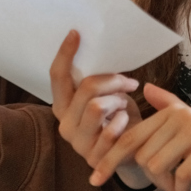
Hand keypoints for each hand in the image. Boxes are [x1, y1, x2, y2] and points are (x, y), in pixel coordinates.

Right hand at [50, 30, 141, 170]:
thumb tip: (99, 48)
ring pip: (96, 106)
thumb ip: (95, 80)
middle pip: (85, 88)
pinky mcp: (95, 157)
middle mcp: (64, 123)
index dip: (65, 53)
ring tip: (125, 103)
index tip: (76, 33)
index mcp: (61, 105)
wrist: (133, 152)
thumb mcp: (104, 96)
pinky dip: (124, 120)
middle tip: (128, 81)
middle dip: (112, 79)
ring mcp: (78, 143)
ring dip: (118, 100)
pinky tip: (127, 121)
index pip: (57, 75)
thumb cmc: (117, 118)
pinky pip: (111, 131)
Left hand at [92, 84, 190, 190]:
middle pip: (141, 155)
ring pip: (157, 165)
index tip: (96, 179)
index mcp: (169, 112)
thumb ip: (167, 108)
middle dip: (152, 180)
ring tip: (180, 190)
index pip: (129, 137)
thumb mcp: (189, 128)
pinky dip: (180, 190)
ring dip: (167, 187)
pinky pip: (180, 174)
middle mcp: (180, 115)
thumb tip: (147, 89)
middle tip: (171, 190)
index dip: (109, 159)